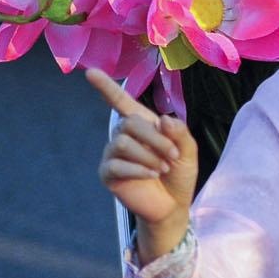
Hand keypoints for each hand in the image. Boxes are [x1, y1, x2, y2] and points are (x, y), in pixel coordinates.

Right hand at [89, 68, 197, 261]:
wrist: (173, 205)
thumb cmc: (178, 174)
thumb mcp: (188, 151)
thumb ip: (180, 133)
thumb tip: (163, 118)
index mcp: (142, 126)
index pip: (121, 102)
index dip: (107, 87)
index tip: (90, 72)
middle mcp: (123, 136)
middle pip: (129, 123)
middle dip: (155, 139)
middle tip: (172, 156)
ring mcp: (112, 155)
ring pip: (122, 142)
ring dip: (148, 156)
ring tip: (162, 168)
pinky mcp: (108, 173)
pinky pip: (116, 164)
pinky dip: (138, 169)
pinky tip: (152, 175)